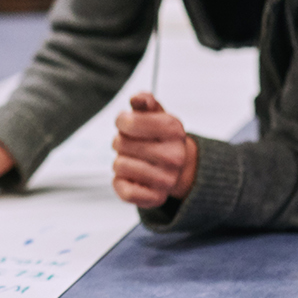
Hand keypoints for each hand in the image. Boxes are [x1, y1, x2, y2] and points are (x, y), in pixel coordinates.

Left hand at [112, 92, 197, 207]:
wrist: (179, 168)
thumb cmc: (160, 137)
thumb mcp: (157, 114)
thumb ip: (145, 102)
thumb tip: (137, 99)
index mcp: (174, 130)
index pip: (128, 122)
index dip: (122, 121)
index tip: (127, 123)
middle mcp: (174, 156)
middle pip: (119, 143)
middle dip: (120, 141)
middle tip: (133, 144)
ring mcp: (166, 180)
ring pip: (118, 166)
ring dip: (120, 161)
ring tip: (134, 160)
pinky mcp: (155, 198)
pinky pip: (122, 189)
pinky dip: (120, 182)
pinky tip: (132, 177)